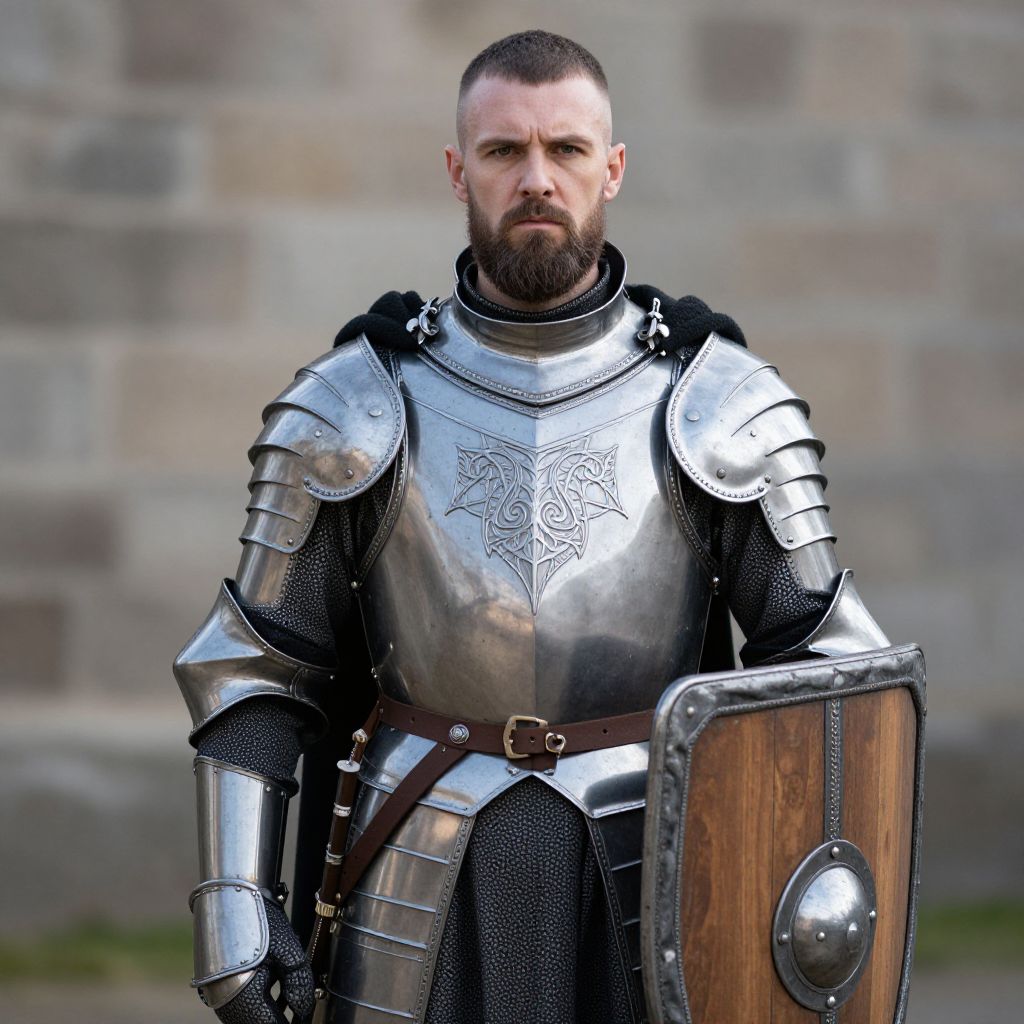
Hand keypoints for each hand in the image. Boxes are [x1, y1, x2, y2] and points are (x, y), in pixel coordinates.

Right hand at [210, 898, 315, 1023]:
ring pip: (254, 1018)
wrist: (231, 898)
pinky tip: (280, 992)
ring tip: (295, 1002)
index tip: (308, 1019)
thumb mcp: (288, 950)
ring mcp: (222, 1000)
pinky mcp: (221, 992)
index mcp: (244, 999)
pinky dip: (263, 1004)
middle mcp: (228, 1006)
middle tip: (303, 1011)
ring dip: (274, 1013)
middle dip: (284, 1019)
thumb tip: (304, 1012)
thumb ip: (299, 984)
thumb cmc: (260, 922)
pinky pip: (245, 1007)